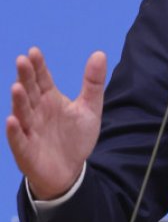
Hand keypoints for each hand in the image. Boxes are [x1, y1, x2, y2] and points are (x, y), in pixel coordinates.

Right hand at [6, 47, 105, 199]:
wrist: (70, 169)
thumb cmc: (75, 137)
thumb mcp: (89, 108)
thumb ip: (93, 83)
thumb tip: (100, 54)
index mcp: (49, 99)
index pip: (42, 79)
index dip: (38, 66)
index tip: (35, 52)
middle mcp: (36, 111)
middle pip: (30, 91)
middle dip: (25, 77)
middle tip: (23, 61)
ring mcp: (30, 129)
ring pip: (22, 112)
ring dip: (19, 101)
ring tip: (17, 87)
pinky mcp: (26, 149)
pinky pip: (19, 139)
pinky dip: (15, 131)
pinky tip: (12, 120)